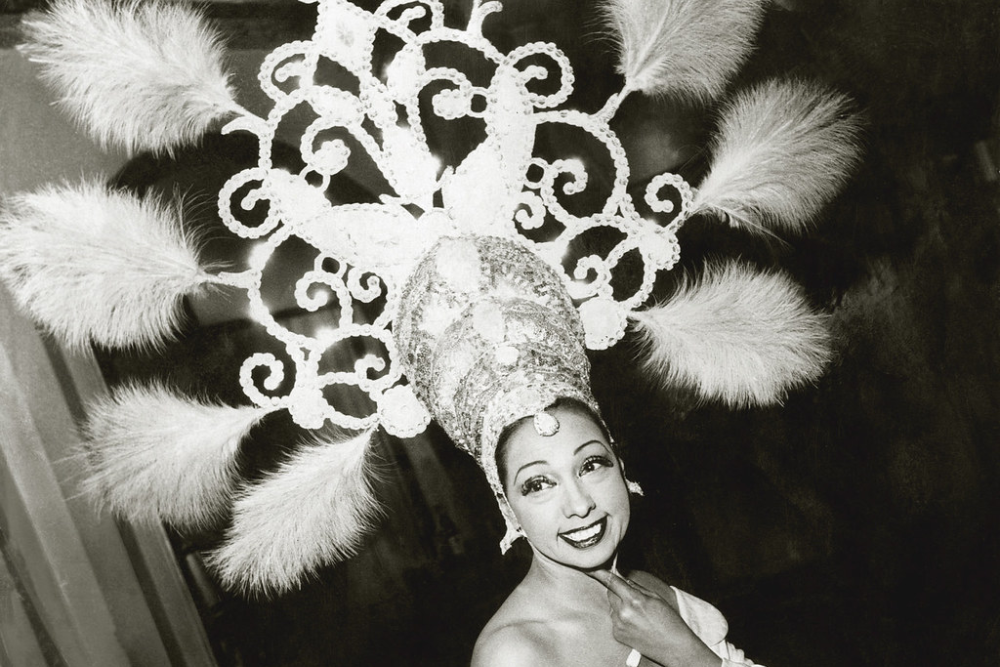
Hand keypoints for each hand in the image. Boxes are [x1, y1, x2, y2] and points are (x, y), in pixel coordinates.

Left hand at [588, 569, 720, 666]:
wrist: (674, 647)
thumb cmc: (669, 621)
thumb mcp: (655, 598)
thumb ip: (636, 588)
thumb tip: (623, 580)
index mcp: (634, 600)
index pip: (613, 582)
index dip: (602, 573)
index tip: (593, 568)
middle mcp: (623, 612)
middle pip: (610, 593)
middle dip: (618, 592)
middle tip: (633, 598)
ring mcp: (619, 625)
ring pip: (612, 607)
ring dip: (620, 606)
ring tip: (638, 615)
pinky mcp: (617, 634)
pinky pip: (614, 619)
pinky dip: (621, 618)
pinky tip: (635, 624)